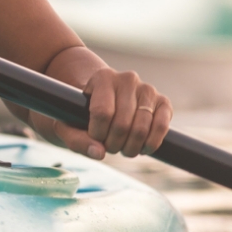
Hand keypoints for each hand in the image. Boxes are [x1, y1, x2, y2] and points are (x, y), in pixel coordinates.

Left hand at [27, 54, 172, 160]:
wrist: (105, 99)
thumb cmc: (82, 113)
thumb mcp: (68, 124)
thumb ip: (76, 140)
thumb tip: (99, 153)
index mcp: (103, 77)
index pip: (102, 112)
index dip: (97, 133)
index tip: (94, 136)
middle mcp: (128, 79)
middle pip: (122, 124)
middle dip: (113, 144)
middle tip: (108, 146)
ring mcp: (148, 89)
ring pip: (142, 128)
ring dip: (131, 148)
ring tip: (122, 148)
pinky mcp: (163, 102)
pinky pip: (162, 127)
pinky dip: (152, 144)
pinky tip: (142, 148)